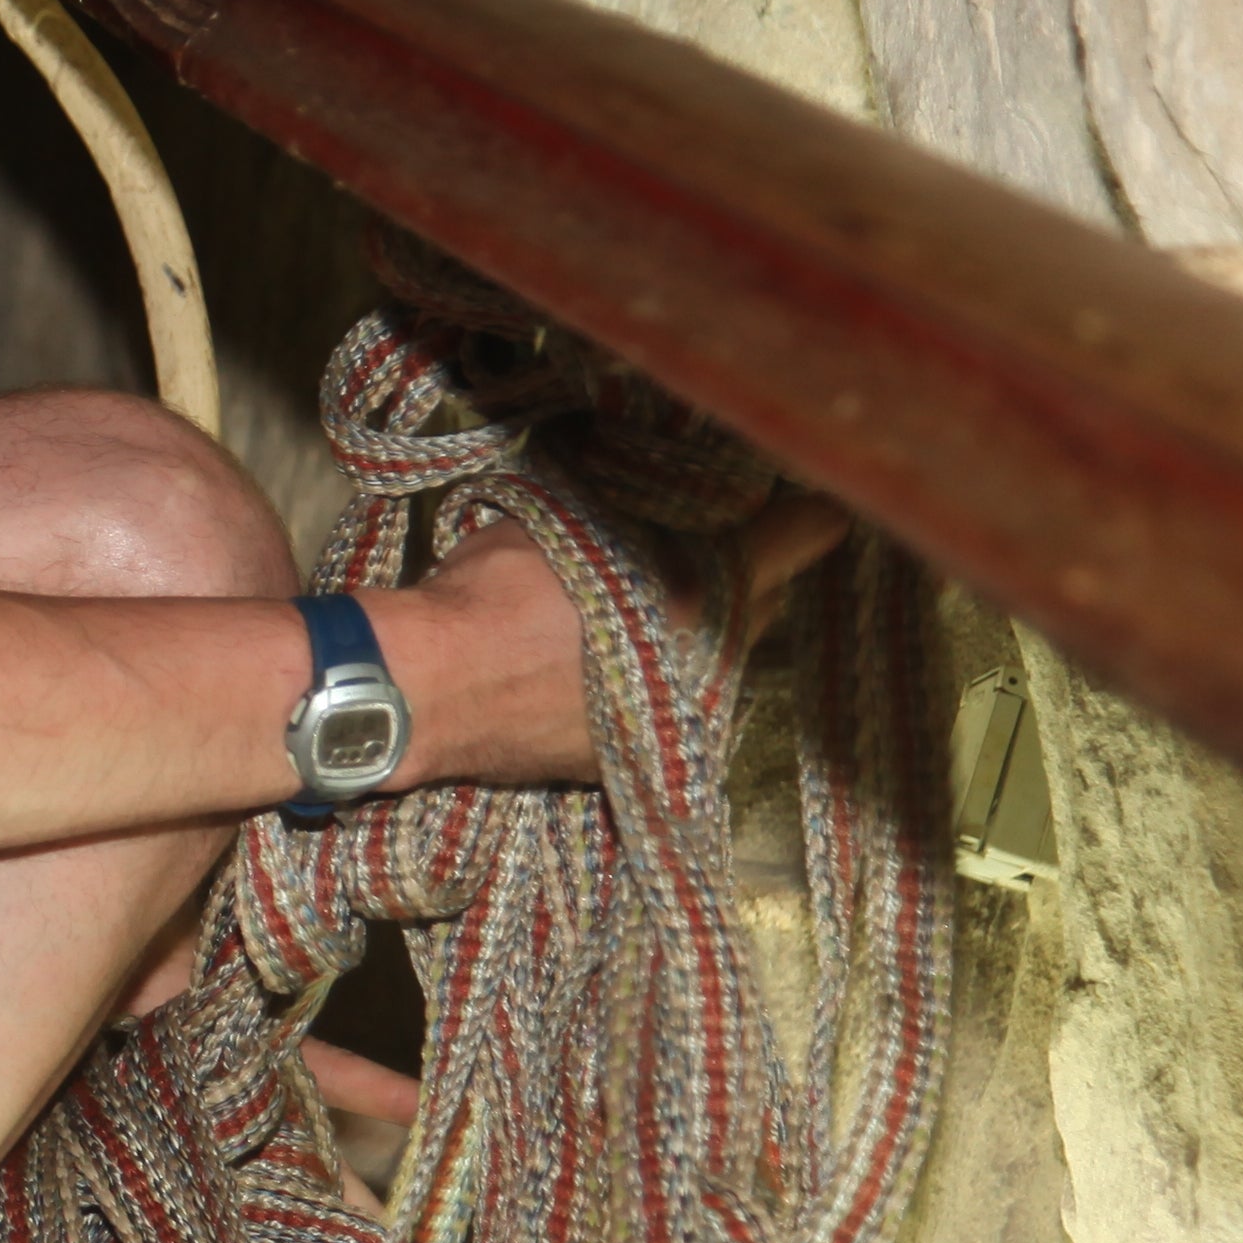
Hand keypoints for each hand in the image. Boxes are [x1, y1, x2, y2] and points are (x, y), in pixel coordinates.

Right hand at [385, 492, 851, 788]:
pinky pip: (674, 707)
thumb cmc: (489, 593)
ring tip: (663, 600)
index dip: (807, 513)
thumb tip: (652, 482)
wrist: (425, 691)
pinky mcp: (634, 759)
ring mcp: (677, 719)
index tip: (817, 498)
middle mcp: (711, 662)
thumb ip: (627, 506)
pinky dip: (659, 679)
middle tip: (722, 536)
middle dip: (753, 569)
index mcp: (706, 591)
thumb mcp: (563, 519)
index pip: (795, 539)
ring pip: (720, 661)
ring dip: (706, 629)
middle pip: (763, 604)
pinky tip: (620, 660)